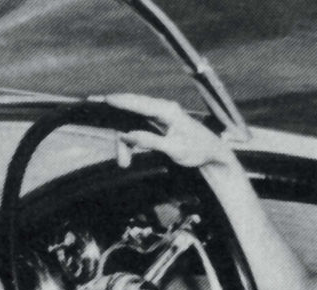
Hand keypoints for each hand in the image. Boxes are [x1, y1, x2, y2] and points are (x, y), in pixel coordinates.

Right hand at [95, 93, 238, 170]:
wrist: (212, 152)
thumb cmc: (197, 150)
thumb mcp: (174, 149)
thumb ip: (150, 141)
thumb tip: (127, 134)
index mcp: (168, 110)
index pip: (139, 103)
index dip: (121, 101)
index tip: (104, 99)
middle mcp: (162, 108)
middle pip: (132, 112)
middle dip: (119, 133)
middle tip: (119, 158)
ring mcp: (160, 114)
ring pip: (132, 122)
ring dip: (124, 142)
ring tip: (124, 163)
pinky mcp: (158, 122)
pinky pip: (138, 128)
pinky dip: (131, 142)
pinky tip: (127, 157)